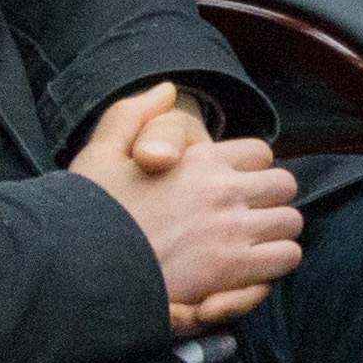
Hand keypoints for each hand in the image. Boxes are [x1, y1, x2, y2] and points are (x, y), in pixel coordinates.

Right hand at [78, 82, 301, 330]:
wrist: (72, 272)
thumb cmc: (83, 218)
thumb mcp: (98, 157)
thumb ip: (131, 116)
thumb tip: (167, 89)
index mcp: (197, 162)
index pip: (259, 155)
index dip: (248, 172)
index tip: (231, 190)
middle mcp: (221, 192)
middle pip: (283, 186)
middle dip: (269, 202)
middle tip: (248, 219)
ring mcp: (229, 231)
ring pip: (290, 223)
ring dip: (275, 233)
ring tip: (252, 246)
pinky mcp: (229, 271)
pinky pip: (284, 258)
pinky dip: (273, 264)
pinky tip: (251, 271)